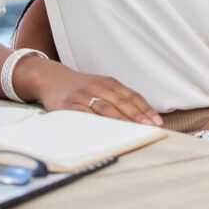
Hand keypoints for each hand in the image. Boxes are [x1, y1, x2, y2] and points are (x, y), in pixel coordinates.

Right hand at [23, 61, 162, 126]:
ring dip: (121, 120)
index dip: (145, 109)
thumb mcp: (100, 86)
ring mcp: (84, 95)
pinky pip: (85, 114)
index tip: (157, 121)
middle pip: (122, 102)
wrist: (52, 78)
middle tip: (150, 127)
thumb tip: (141, 116)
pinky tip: (105, 131)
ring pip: (106, 108)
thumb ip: (117, 97)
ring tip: (133, 130)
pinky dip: (96, 123)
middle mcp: (98, 86)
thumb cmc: (81, 86)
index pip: (132, 96)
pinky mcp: (69, 104)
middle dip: (138, 116)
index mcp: (109, 82)